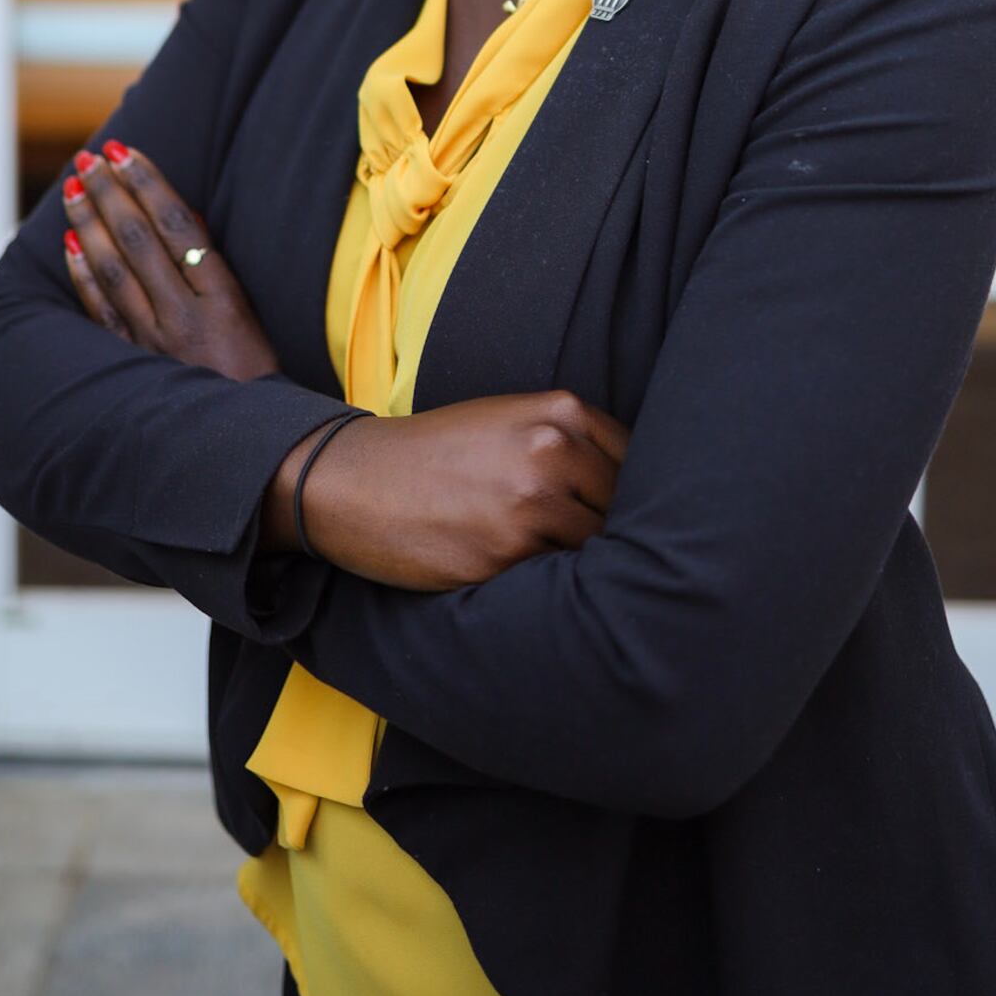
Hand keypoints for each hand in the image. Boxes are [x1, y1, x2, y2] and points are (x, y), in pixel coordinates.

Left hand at [61, 140, 281, 379]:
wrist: (243, 439)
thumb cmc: (254, 374)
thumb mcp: (248, 315)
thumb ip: (213, 267)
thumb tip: (182, 216)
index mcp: (223, 299)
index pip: (177, 226)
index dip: (147, 184)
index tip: (123, 152)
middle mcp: (184, 317)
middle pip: (138, 241)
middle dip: (110, 193)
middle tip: (89, 157)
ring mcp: (153, 342)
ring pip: (113, 270)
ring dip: (89, 224)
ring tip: (73, 187)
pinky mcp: (132, 363)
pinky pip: (100, 312)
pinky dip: (83, 276)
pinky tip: (70, 245)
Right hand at [262, 389, 631, 591]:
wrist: (358, 480)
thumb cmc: (438, 453)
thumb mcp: (508, 421)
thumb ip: (570, 441)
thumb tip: (635, 491)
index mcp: (560, 411)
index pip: (637, 461)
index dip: (636, 493)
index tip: (627, 515)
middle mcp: (552, 450)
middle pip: (625, 508)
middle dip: (616, 532)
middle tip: (609, 554)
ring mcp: (530, 503)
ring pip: (597, 548)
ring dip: (586, 564)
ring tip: (568, 572)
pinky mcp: (505, 554)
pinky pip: (556, 578)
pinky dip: (552, 584)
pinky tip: (532, 579)